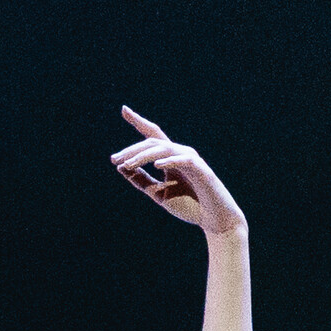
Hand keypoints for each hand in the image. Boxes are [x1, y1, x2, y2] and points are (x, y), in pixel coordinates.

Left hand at [110, 106, 243, 236]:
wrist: (215, 220)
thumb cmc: (190, 207)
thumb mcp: (158, 194)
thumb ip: (141, 181)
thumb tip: (121, 167)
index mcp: (170, 158)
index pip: (152, 137)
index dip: (139, 122)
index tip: (124, 110)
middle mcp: (180, 154)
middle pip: (153, 143)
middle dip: (133, 150)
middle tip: (116, 159)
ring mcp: (192, 161)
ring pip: (164, 149)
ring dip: (144, 156)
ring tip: (129, 164)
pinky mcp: (202, 171)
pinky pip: (184, 161)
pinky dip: (170, 161)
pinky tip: (157, 165)